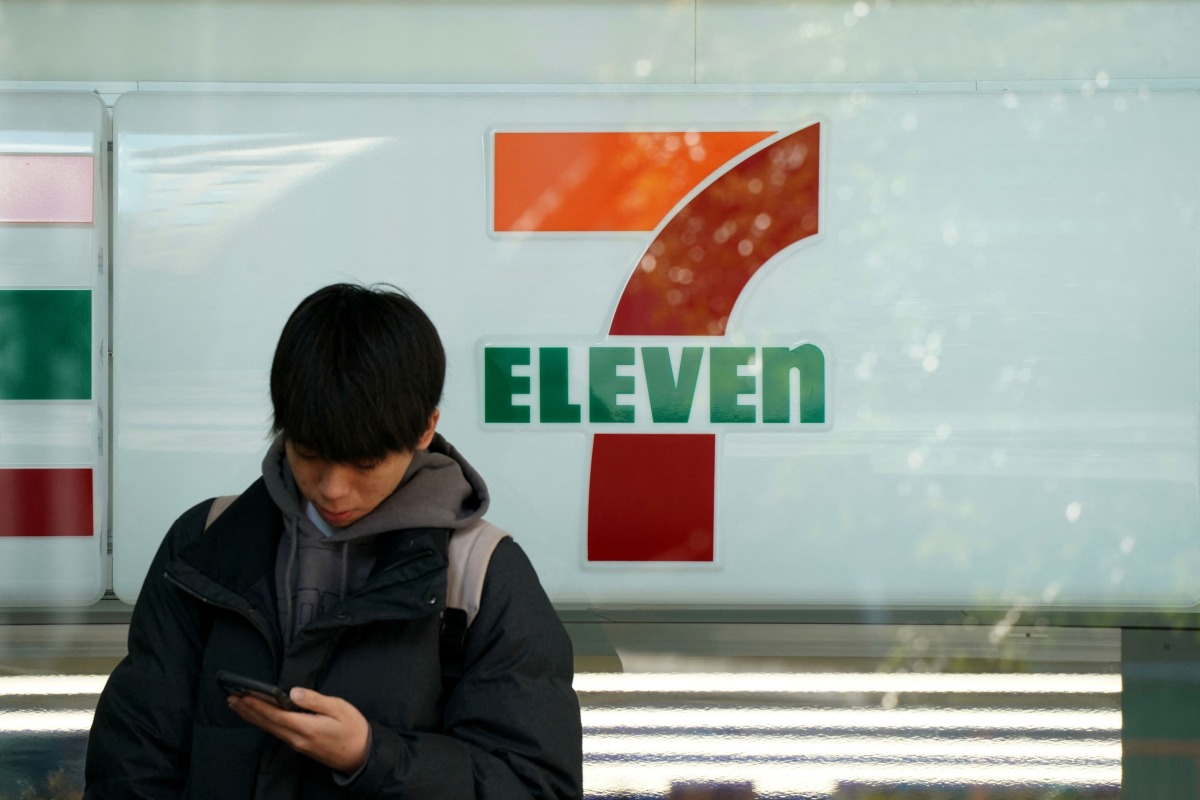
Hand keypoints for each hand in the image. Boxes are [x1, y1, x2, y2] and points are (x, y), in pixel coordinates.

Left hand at [228, 686, 369, 774]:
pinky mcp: (300, 745)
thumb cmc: (353, 729)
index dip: (258, 705)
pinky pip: (276, 732)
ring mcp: (298, 744)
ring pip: (270, 729)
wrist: (361, 756)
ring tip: (238, 707)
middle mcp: (297, 739)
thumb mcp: (339, 708)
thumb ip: (315, 700)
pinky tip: (260, 718)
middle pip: (268, 723)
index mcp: (307, 728)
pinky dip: (264, 723)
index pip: (276, 715)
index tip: (243, 695)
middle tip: (231, 698)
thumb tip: (293, 693)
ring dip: (253, 717)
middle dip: (248, 710)